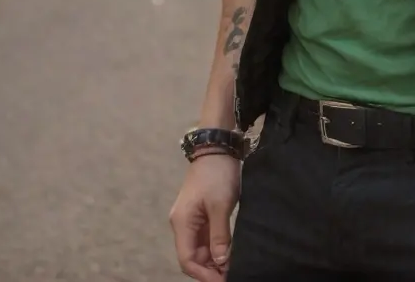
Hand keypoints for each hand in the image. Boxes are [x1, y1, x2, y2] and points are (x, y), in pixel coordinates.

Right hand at [169, 152, 240, 280]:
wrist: (217, 147)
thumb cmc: (217, 175)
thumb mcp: (221, 206)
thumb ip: (220, 236)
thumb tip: (221, 263)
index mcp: (182, 223)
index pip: (187, 260)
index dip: (204, 275)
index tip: (223, 281)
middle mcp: (182, 224)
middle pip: (192, 257)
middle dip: (210, 270)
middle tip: (231, 275)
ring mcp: (191, 219)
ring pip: (200, 250)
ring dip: (214, 261)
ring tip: (232, 268)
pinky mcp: (201, 214)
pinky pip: (205, 239)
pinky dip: (216, 249)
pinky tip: (229, 254)